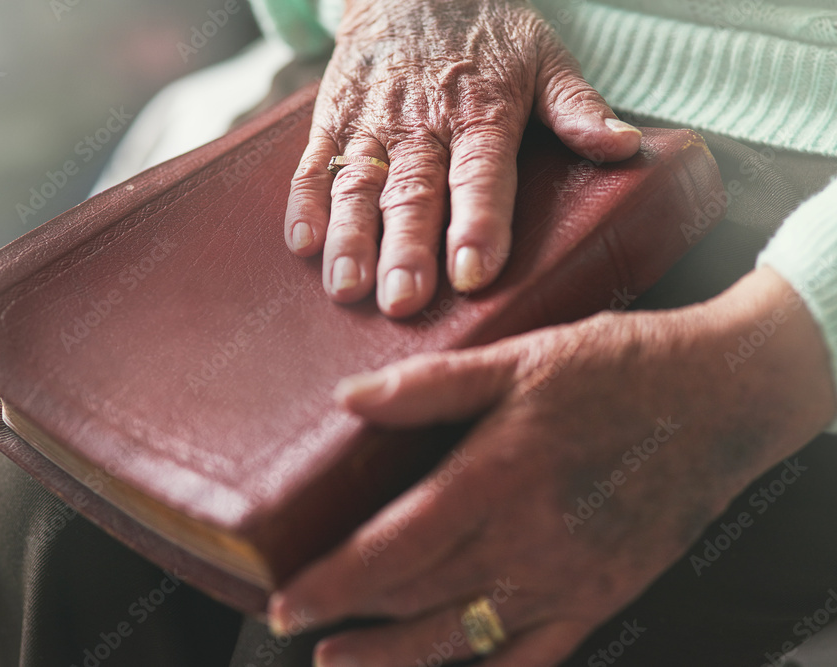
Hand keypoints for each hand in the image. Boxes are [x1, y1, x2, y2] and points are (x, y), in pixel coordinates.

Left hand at [268, 267, 836, 665]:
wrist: (720, 399)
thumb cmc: (619, 370)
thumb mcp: (521, 357)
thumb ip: (429, 385)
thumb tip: (349, 399)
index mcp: (498, 478)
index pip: (393, 548)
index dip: (333, 582)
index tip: (287, 600)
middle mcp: (527, 542)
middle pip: (416, 598)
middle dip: (348, 619)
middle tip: (297, 624)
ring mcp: (566, 581)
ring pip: (462, 640)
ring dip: (395, 660)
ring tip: (342, 666)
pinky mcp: (600, 598)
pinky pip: (534, 658)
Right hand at [284, 0, 641, 317]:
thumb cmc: (487, 33)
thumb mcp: (544, 57)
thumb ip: (577, 108)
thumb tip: (623, 148)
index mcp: (481, 110)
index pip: (481, 173)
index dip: (478, 222)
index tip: (474, 272)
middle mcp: (422, 122)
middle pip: (414, 191)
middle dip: (407, 248)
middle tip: (404, 301)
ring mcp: (372, 123)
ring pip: (359, 184)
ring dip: (351, 236)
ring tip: (347, 286)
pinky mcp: (333, 121)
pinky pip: (314, 163)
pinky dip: (305, 202)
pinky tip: (303, 243)